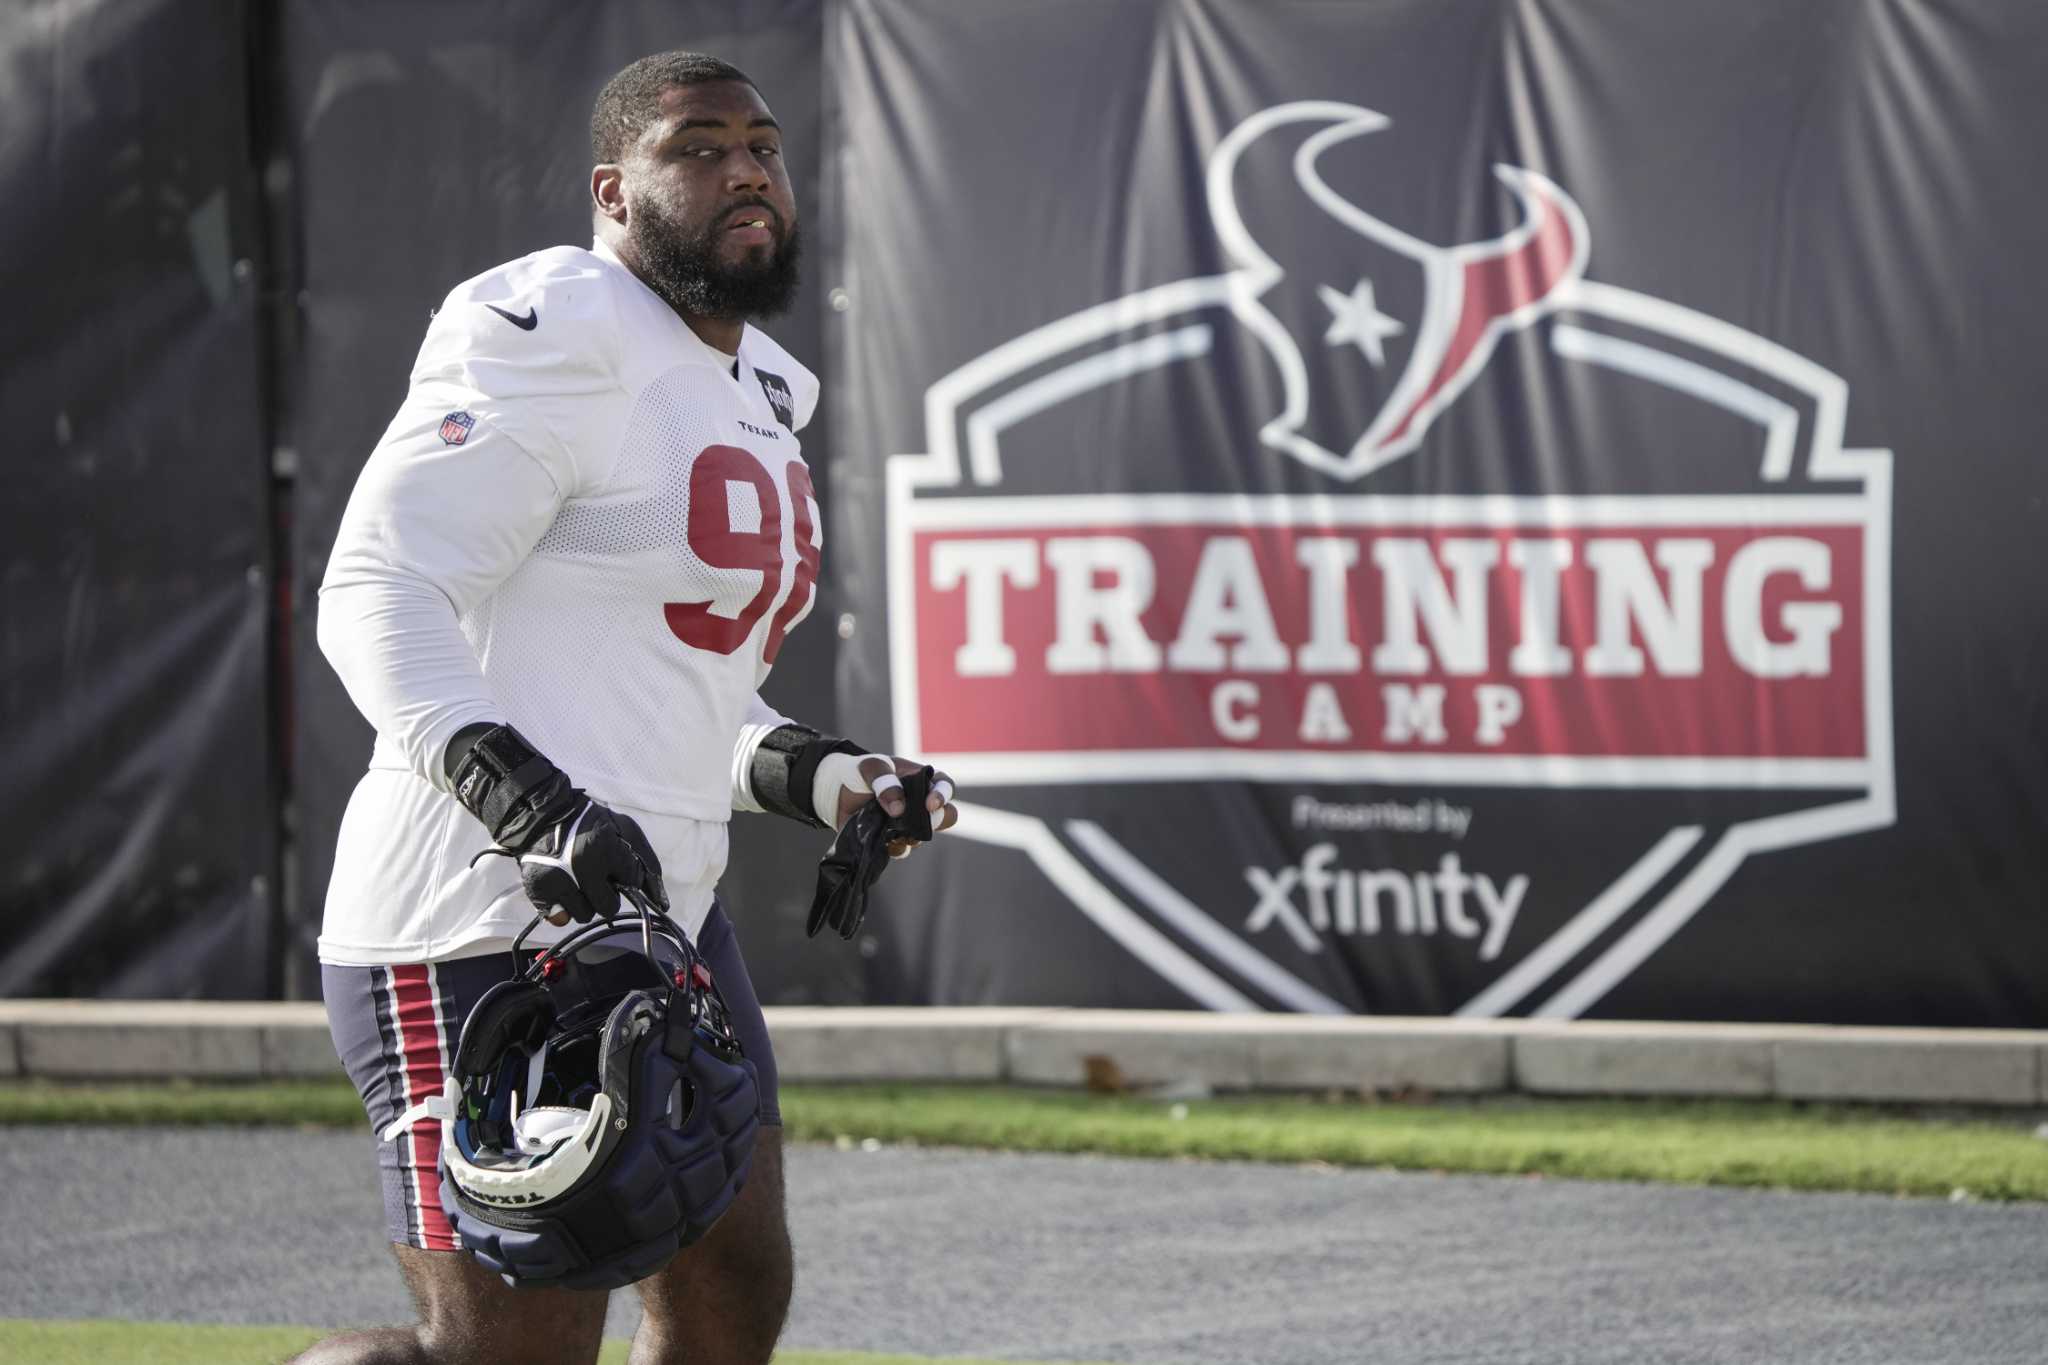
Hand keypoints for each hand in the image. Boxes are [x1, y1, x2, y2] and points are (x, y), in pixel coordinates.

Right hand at [447, 723, 668, 926]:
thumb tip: (662, 903)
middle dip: (606, 895)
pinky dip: (563, 909)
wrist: (542, 814)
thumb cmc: (590, 821)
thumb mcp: (625, 830)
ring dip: (584, 903)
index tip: (614, 869)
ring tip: (576, 880)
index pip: (631, 884)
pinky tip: (561, 890)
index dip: (624, 878)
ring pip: (585, 915)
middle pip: (608, 907)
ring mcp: (558, 879)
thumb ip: (646, 863)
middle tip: (595, 878)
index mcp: (606, 847)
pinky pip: (561, 919)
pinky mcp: (539, 890)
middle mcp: (581, 865)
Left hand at [833, 756, 957, 857]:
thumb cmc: (859, 772)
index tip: (930, 804)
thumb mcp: (870, 766)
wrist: (835, 792)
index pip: (944, 786)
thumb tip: (899, 809)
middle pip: (946, 817)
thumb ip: (885, 781)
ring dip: (911, 835)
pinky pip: (901, 850)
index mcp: (920, 780)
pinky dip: (895, 848)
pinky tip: (884, 841)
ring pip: (922, 836)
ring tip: (892, 830)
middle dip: (937, 821)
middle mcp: (919, 804)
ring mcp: (906, 824)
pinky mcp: (891, 840)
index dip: (943, 795)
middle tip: (919, 822)